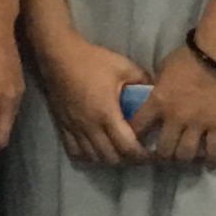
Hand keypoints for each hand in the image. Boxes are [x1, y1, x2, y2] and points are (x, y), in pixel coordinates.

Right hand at [36, 30, 152, 167]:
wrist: (59, 56)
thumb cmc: (92, 61)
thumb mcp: (123, 66)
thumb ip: (142, 80)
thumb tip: (156, 90)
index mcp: (107, 114)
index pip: (127, 147)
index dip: (142, 156)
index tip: (151, 153)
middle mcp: (90, 126)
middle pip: (111, 157)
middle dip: (128, 160)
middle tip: (138, 154)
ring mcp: (74, 128)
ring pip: (93, 158)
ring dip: (109, 159)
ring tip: (119, 153)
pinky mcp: (63, 126)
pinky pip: (75, 151)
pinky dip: (88, 156)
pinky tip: (96, 151)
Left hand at [137, 44, 215, 168]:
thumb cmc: (187, 57)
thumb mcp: (163, 71)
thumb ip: (158, 90)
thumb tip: (154, 100)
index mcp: (158, 102)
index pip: (138, 127)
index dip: (134, 139)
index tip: (135, 144)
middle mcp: (175, 117)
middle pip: (164, 149)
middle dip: (162, 156)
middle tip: (164, 156)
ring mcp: (198, 124)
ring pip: (187, 154)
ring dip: (184, 159)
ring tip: (185, 158)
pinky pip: (215, 150)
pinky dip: (213, 159)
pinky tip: (211, 162)